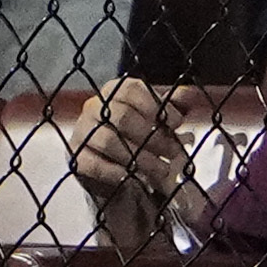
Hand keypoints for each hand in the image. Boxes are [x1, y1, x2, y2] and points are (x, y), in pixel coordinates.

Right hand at [70, 78, 196, 260]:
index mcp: (114, 89)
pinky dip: (116, 172)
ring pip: (110, 141)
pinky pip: (94, 164)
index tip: (177, 123)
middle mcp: (93, 105)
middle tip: (173, 153)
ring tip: (162, 170)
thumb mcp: (154, 114)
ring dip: (140, 158)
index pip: (133, 90)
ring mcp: (81, 130)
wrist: (108, 160)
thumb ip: (171, 103)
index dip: (157, 106)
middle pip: (123, 118)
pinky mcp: (75, 155)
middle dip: (152, 137)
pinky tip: (134, 177)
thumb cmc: (136, 131)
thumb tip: (190, 97)